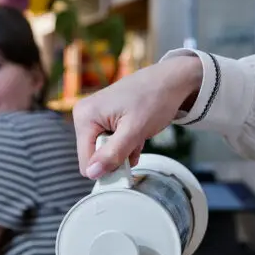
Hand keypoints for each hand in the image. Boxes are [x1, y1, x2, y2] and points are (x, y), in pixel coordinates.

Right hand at [72, 55, 202, 178]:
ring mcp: (93, 116)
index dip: (107, 167)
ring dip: (123, 151)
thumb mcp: (134, 131)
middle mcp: (84, 115)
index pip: (86, 162)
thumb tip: (91, 173)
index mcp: (85, 116)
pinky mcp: (103, 118)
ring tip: (137, 136)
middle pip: (94, 157)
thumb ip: (112, 154)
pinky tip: (136, 135)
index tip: (127, 162)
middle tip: (135, 144)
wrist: (171, 80)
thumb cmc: (154, 99)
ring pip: (104, 152)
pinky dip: (125, 145)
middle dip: (116, 157)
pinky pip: (109, 143)